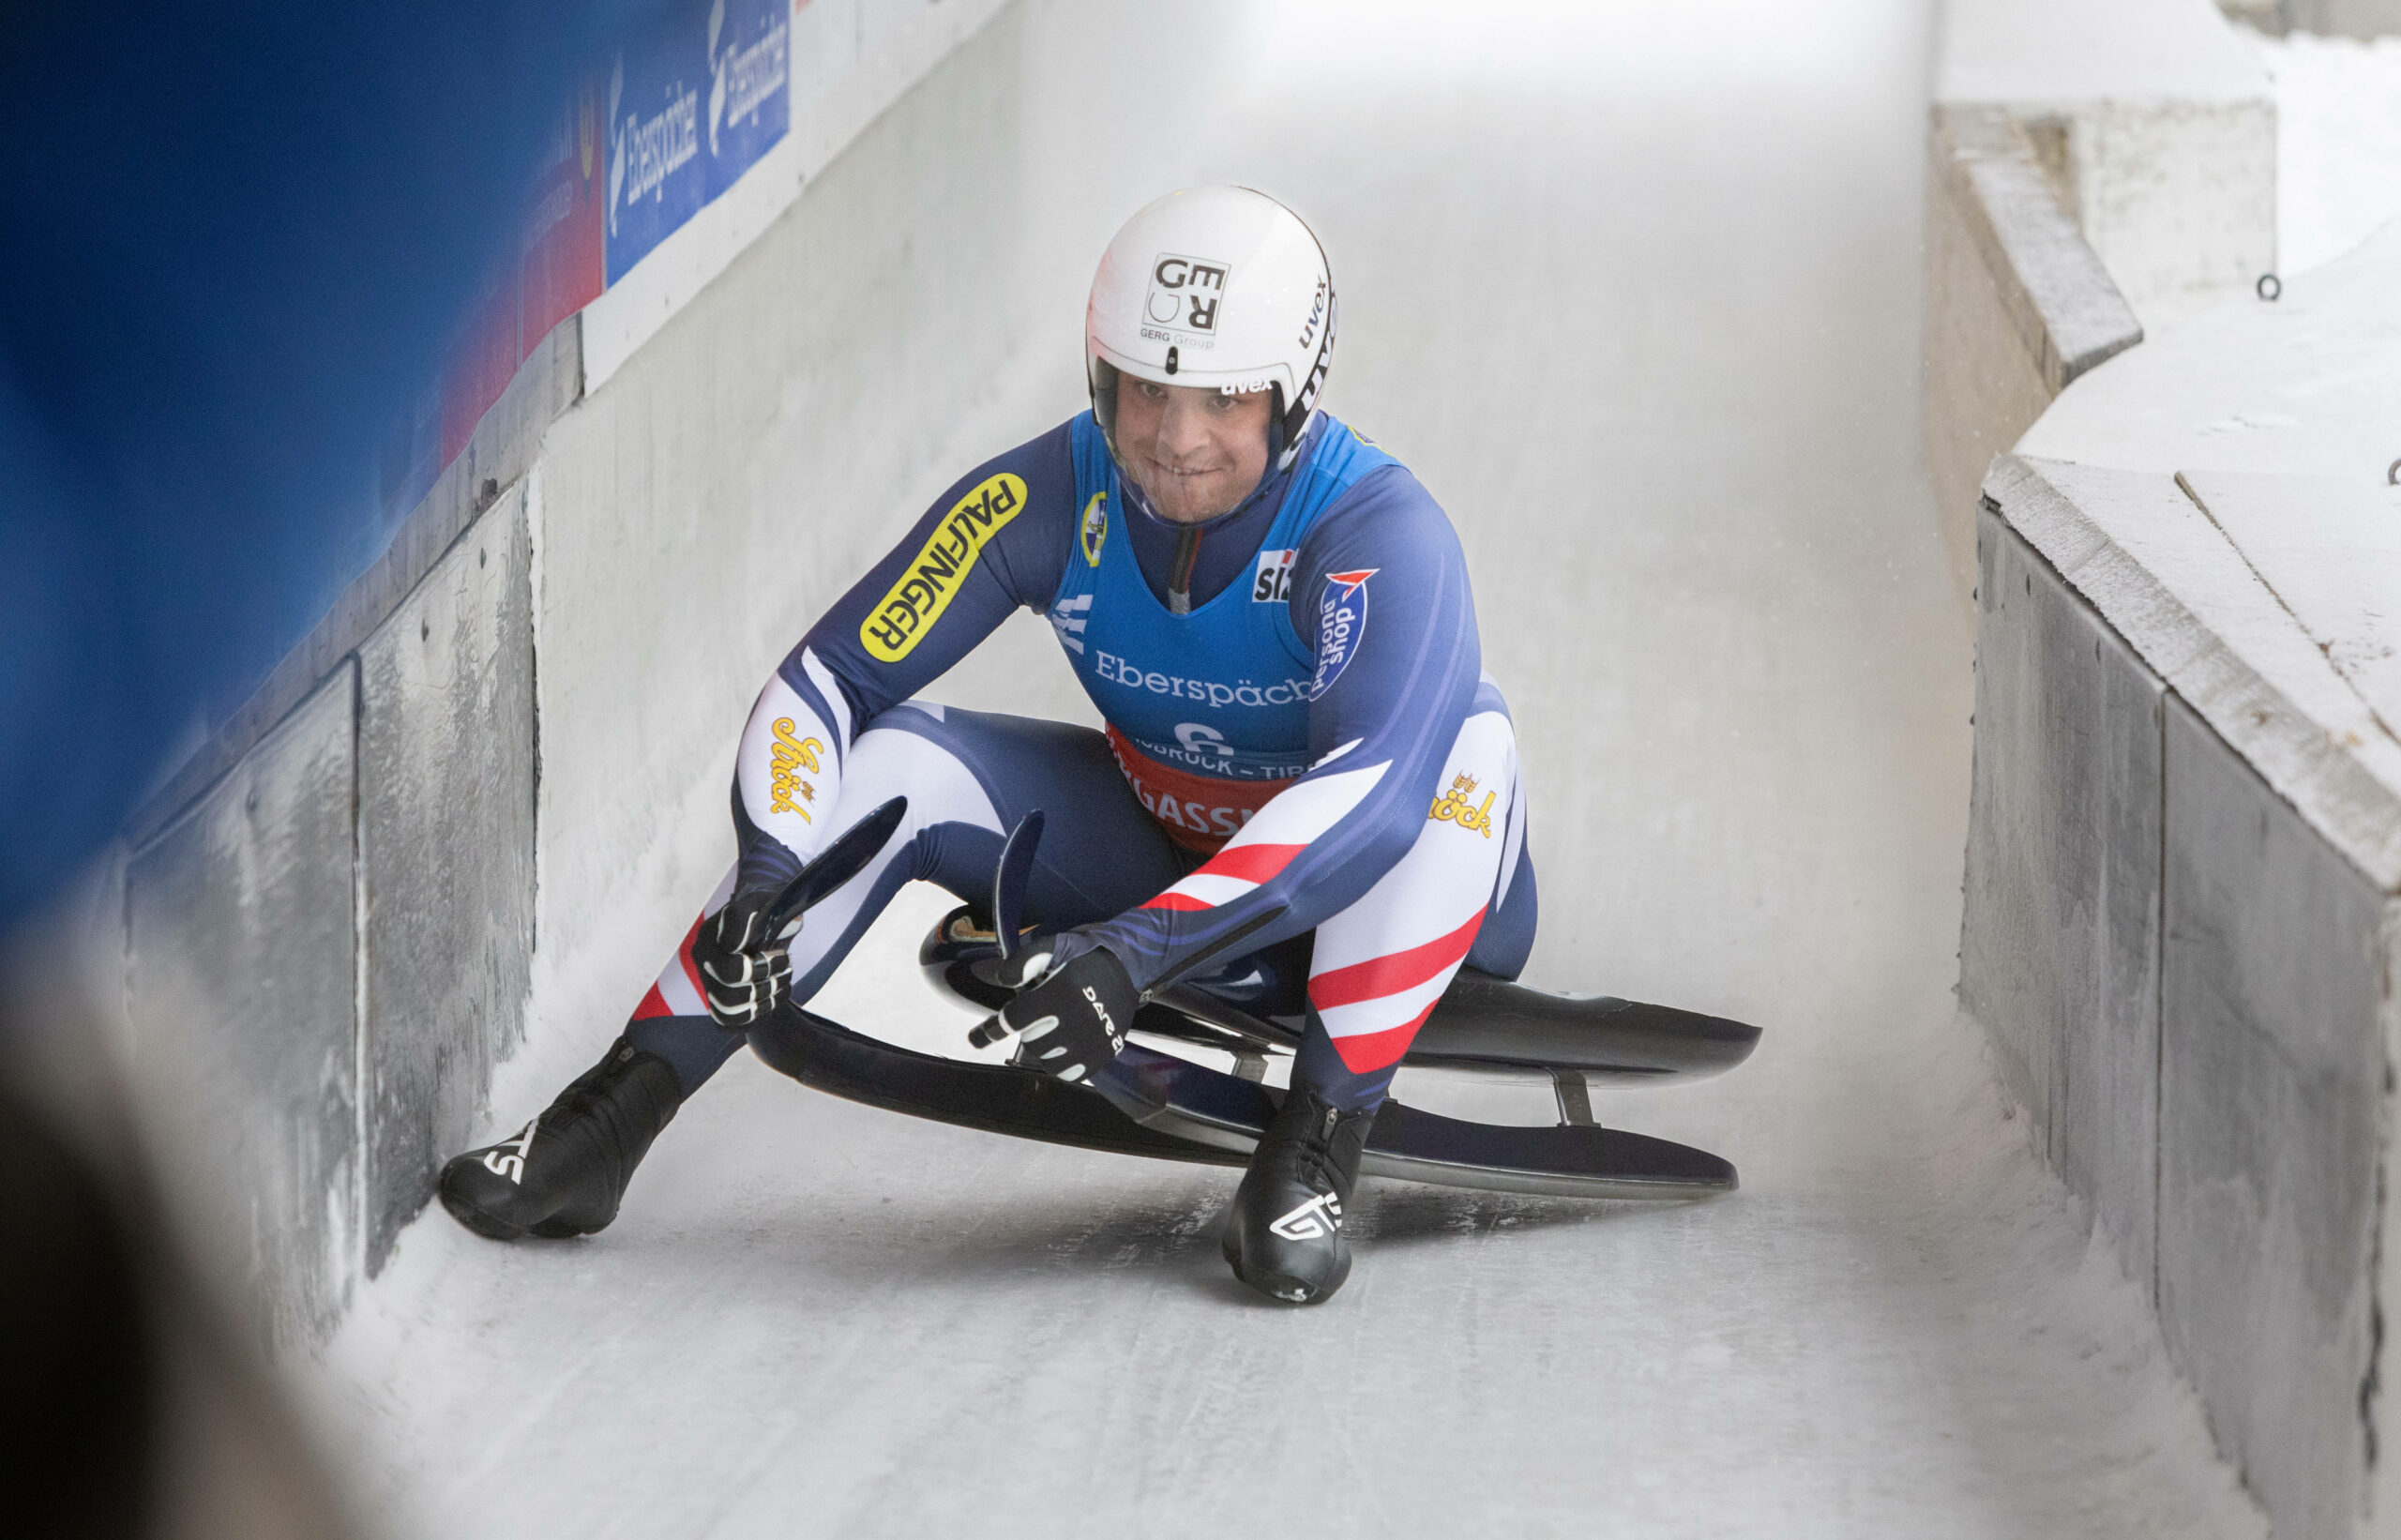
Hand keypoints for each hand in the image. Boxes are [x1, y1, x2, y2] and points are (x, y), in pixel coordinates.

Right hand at [690, 886, 792, 1030]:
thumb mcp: (773, 907)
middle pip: (729, 977)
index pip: (732, 942)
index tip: (781, 952)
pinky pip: (726, 1024)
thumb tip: (793, 921)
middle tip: (785, 968)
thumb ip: (781, 909)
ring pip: (727, 1006)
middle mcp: (703, 954)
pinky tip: (769, 1001)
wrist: (759, 939)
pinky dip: (754, 1017)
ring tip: (780, 985)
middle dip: (766, 976)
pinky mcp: (713, 1003)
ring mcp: (705, 981)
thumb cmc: (766, 921)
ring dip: (763, 1000)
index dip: (759, 954)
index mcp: (715, 928)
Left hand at [968, 940, 1136, 1082]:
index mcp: (1062, 991)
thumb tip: (999, 979)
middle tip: (1040, 1016)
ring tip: (1053, 1031)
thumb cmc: (1083, 958)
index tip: (975, 1038)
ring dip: (1044, 1048)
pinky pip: (1071, 1073)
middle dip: (1030, 1028)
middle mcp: (1078, 1019)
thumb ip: (1022, 961)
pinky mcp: (1104, 1054)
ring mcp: (1093, 1040)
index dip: (992, 1028)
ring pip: (1049, 1060)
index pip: (1015, 1019)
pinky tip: (1065, 1047)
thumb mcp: (1052, 946)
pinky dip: (1062, 1064)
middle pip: (1031, 1041)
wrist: (1127, 967)